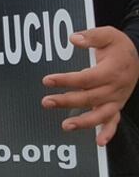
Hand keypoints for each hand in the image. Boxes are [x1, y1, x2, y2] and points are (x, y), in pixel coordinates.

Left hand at [42, 27, 138, 144]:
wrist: (138, 57)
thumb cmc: (119, 46)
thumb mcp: (109, 35)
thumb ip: (91, 36)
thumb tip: (73, 38)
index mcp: (112, 71)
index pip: (86, 79)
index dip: (66, 80)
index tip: (47, 80)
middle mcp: (115, 88)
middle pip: (89, 98)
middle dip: (66, 101)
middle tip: (46, 102)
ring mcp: (117, 100)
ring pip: (100, 114)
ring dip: (83, 122)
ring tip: (65, 126)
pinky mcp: (116, 106)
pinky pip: (114, 122)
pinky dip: (108, 132)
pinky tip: (99, 142)